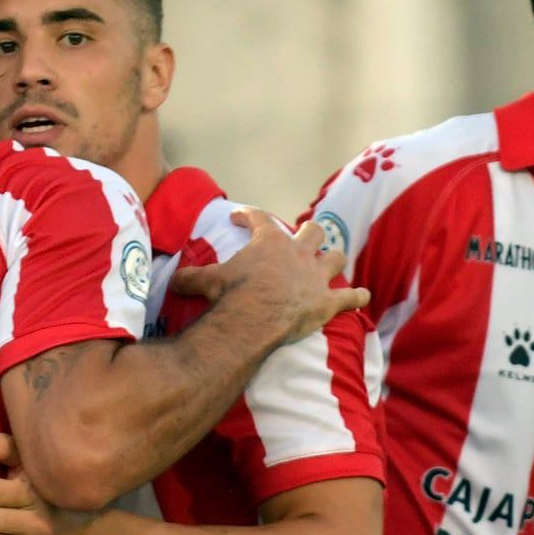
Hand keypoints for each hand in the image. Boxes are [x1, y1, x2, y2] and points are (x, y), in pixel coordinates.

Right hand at [169, 208, 365, 344]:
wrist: (253, 318)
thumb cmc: (231, 295)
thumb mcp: (205, 282)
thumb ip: (189, 277)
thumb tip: (169, 279)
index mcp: (269, 243)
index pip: (259, 218)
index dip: (249, 216)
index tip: (240, 217)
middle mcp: (297, 253)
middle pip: (312, 231)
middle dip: (310, 233)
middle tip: (303, 238)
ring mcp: (315, 277)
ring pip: (335, 258)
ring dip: (332, 260)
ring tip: (331, 263)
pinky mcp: (327, 302)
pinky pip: (350, 297)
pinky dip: (357, 297)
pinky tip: (364, 296)